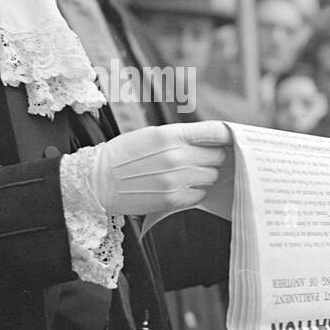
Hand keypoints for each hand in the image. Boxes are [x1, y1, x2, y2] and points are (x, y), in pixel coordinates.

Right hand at [87, 121, 231, 216]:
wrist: (98, 180)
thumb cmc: (123, 155)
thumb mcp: (151, 135)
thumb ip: (180, 137)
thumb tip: (209, 141)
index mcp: (171, 135)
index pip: (214, 131)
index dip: (226, 135)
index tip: (230, 139)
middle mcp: (176, 155)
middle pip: (218, 156)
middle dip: (212, 158)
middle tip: (201, 161)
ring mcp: (176, 179)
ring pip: (211, 176)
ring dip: (204, 175)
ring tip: (186, 175)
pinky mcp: (173, 199)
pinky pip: (200, 194)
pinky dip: (195, 191)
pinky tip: (179, 187)